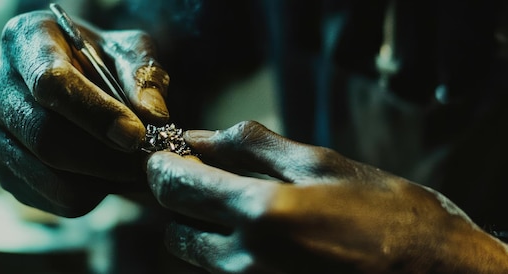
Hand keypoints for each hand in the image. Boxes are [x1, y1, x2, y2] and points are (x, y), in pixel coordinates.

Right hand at [0, 11, 169, 216]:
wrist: (73, 79)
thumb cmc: (101, 60)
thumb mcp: (128, 51)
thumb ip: (143, 76)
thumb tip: (152, 116)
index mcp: (25, 41)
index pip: (51, 83)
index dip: (96, 114)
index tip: (135, 135)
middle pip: (43, 136)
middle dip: (102, 158)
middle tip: (143, 163)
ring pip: (44, 174)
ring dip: (98, 182)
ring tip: (132, 172)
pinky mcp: (1, 169)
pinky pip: (46, 197)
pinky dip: (86, 196)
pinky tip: (108, 177)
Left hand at [146, 121, 507, 272]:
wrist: (429, 272)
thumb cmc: (382, 211)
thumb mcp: (318, 163)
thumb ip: (249, 147)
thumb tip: (199, 136)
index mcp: (260, 215)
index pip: (173, 187)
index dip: (163, 165)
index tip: (170, 152)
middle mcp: (245, 260)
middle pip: (175, 227)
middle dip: (184, 199)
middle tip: (214, 177)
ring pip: (196, 252)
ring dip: (205, 224)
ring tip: (247, 204)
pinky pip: (223, 270)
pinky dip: (227, 246)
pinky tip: (265, 231)